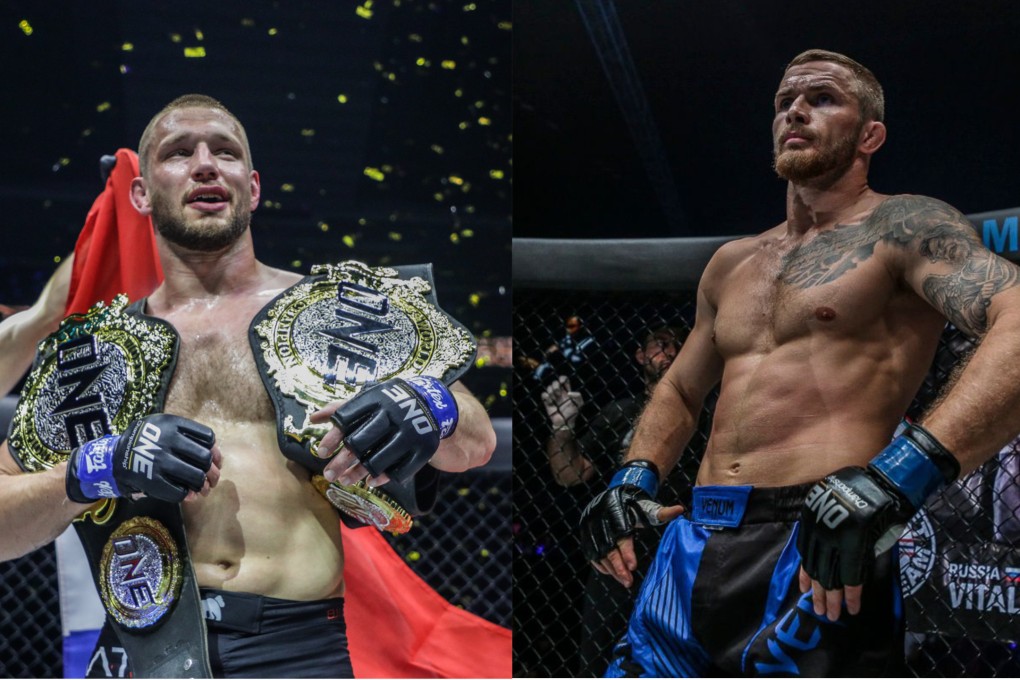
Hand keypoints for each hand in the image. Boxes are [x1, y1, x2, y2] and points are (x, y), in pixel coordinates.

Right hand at [65, 413, 219, 503]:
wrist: (113, 457)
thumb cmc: (146, 439)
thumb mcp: (163, 425)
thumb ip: (188, 435)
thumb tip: (216, 454)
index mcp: (172, 424)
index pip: (208, 438)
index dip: (214, 451)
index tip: (213, 459)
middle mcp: (167, 441)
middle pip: (205, 459)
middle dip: (212, 470)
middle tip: (211, 478)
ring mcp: (160, 462)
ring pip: (196, 477)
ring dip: (203, 485)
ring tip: (202, 488)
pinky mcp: (152, 481)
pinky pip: (180, 492)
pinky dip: (187, 494)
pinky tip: (186, 493)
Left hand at [312, 376, 457, 485]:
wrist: (431, 404)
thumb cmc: (390, 403)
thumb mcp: (369, 398)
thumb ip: (341, 408)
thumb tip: (312, 418)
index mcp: (377, 399)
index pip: (348, 419)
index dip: (332, 437)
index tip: (320, 453)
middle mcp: (393, 415)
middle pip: (361, 443)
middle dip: (341, 461)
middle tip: (328, 474)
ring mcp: (409, 433)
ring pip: (378, 459)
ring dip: (358, 473)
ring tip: (344, 481)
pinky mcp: (422, 449)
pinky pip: (400, 469)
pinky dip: (383, 477)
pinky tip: (370, 482)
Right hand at [541, 376, 581, 429]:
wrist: (565, 423)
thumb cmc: (573, 413)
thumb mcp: (579, 404)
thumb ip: (578, 396)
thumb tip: (569, 392)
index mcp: (566, 390)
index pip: (563, 379)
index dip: (562, 378)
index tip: (562, 382)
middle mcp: (559, 392)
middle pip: (554, 382)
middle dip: (555, 386)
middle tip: (558, 394)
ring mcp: (552, 397)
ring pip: (548, 387)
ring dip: (551, 391)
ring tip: (555, 398)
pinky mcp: (547, 402)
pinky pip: (543, 394)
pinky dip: (546, 396)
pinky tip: (550, 401)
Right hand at [579, 460, 683, 586]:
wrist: (615, 494)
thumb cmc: (635, 505)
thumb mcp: (648, 507)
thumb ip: (663, 512)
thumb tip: (681, 509)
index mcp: (618, 516)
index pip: (622, 538)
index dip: (627, 553)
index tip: (633, 567)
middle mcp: (603, 523)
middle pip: (609, 550)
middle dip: (619, 567)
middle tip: (628, 582)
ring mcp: (592, 529)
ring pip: (600, 554)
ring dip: (611, 569)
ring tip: (624, 581)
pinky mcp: (587, 534)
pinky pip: (592, 553)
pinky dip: (601, 565)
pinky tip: (612, 573)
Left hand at [797, 424, 958, 619]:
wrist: (886, 482)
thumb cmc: (863, 494)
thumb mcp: (836, 509)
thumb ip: (828, 533)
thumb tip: (825, 561)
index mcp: (811, 520)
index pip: (805, 554)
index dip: (805, 575)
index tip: (804, 590)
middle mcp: (820, 530)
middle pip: (817, 569)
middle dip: (818, 593)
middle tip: (820, 611)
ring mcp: (838, 539)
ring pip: (831, 576)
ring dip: (832, 599)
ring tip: (832, 616)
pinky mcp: (856, 545)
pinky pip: (852, 575)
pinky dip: (853, 593)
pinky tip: (853, 607)